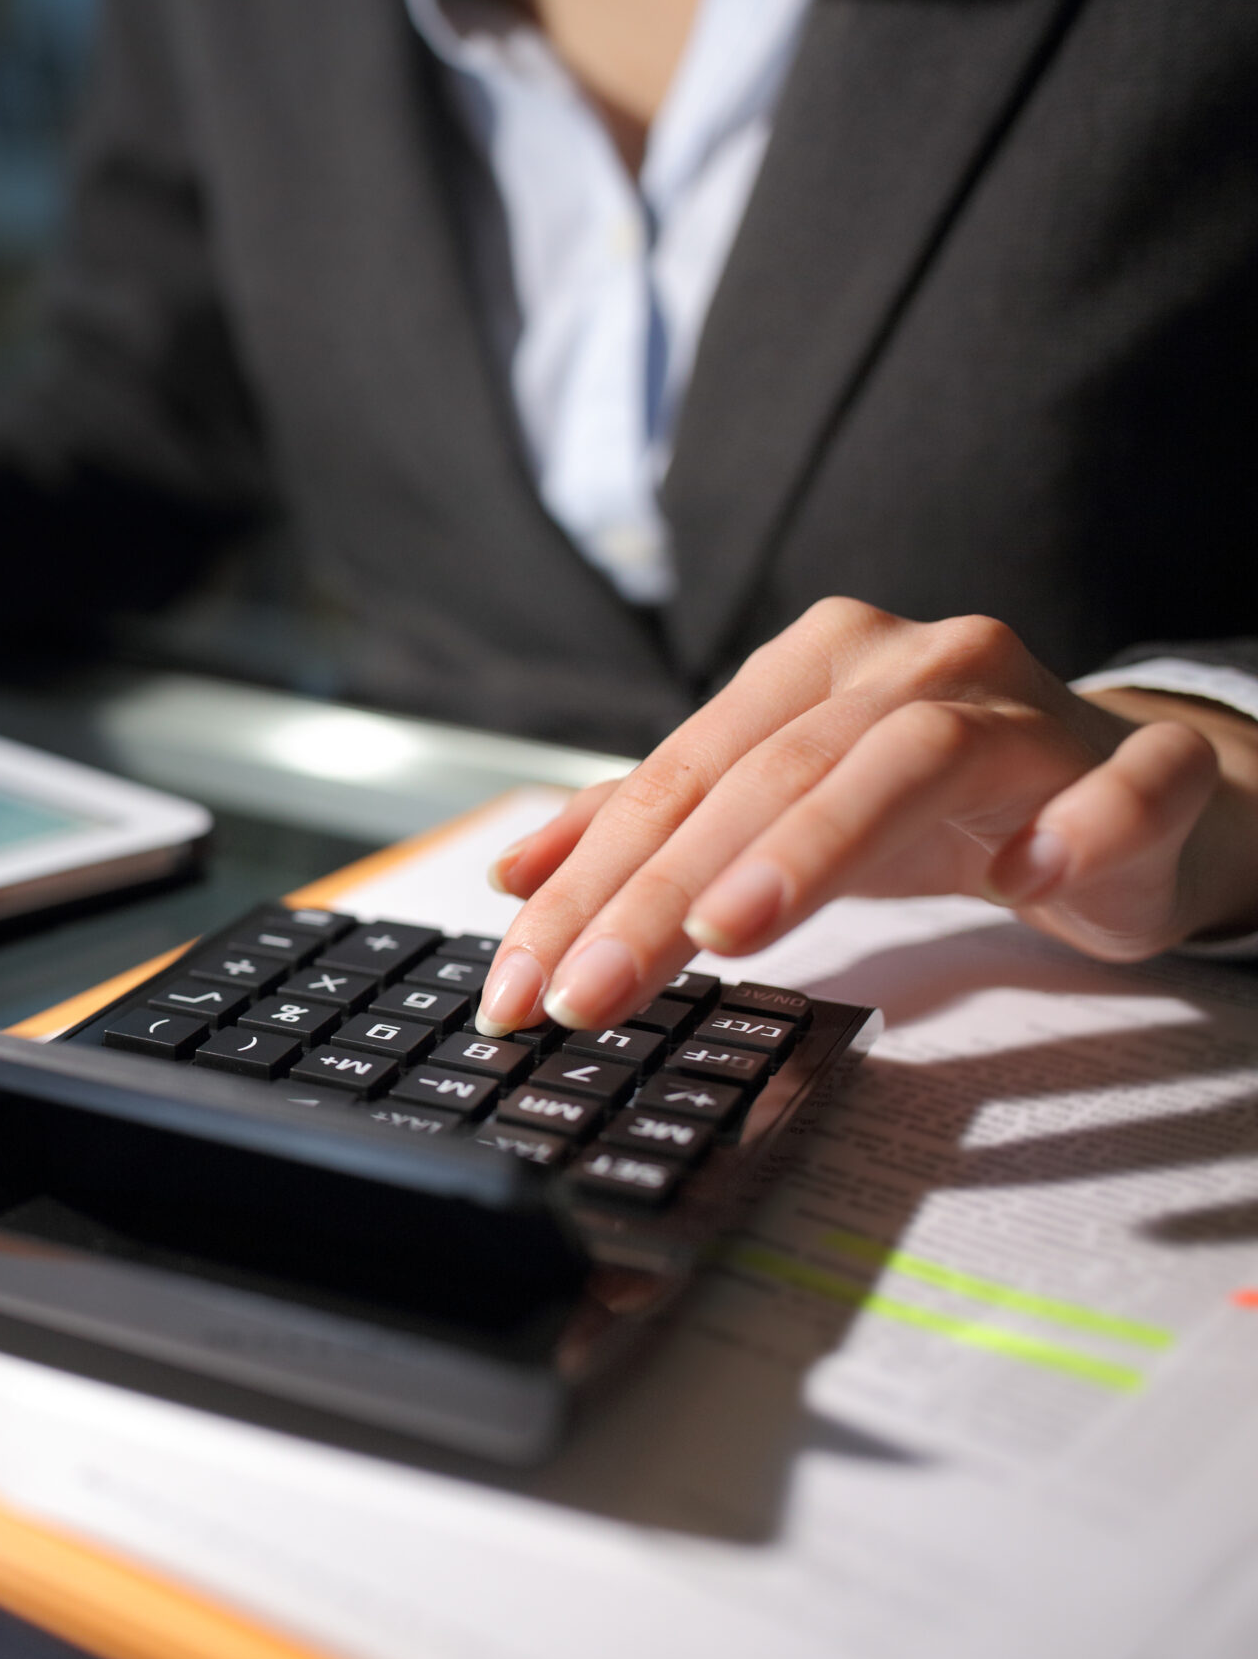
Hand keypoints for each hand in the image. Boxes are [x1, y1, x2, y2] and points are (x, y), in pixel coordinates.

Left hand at [475, 598, 1257, 1034]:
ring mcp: (1028, 705)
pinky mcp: (1143, 768)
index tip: (520, 987)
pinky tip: (1020, 880)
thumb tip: (514, 877)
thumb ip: (649, 836)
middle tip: (590, 994)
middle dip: (662, 893)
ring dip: (814, 845)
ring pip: (909, 757)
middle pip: (764, 775)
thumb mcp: (776, 816)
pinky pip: (1122, 784)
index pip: (673, 781)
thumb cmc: (935, 806)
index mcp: (811, 667)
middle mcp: (910, 664)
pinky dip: (1075, 824)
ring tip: (734, 934)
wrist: (1123, 794)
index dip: (585, 886)